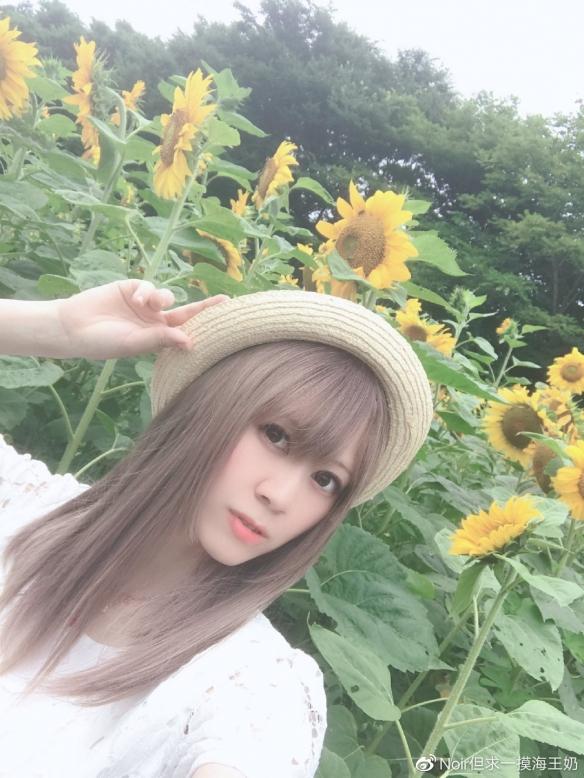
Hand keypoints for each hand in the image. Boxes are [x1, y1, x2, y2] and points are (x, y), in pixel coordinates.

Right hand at [57, 279, 229, 359]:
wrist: (74, 326)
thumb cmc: (104, 342)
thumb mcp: (134, 342)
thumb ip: (160, 339)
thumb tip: (190, 341)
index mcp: (157, 338)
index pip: (186, 332)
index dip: (204, 328)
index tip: (226, 327)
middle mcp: (154, 321)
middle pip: (186, 312)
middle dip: (204, 307)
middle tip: (226, 302)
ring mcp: (144, 305)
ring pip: (167, 297)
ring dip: (162, 298)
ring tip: (149, 304)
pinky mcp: (132, 288)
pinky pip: (149, 286)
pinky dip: (146, 291)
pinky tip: (136, 299)